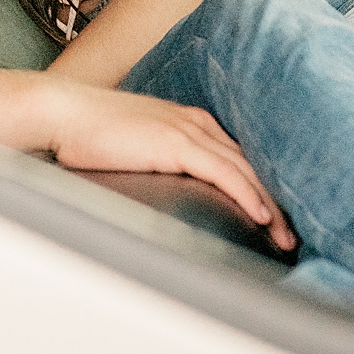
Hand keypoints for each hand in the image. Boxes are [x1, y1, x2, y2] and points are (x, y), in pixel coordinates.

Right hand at [40, 83, 295, 250]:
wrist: (60, 115)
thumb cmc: (87, 135)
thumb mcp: (135, 147)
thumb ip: (158, 161)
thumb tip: (167, 190)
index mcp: (189, 121)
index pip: (238, 158)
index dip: (261, 187)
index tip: (276, 218)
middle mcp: (197, 122)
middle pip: (250, 165)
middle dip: (276, 201)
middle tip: (293, 235)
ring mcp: (189, 130)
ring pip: (245, 172)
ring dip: (270, 206)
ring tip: (285, 238)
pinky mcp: (177, 143)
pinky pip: (224, 174)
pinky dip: (247, 196)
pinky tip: (261, 217)